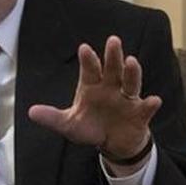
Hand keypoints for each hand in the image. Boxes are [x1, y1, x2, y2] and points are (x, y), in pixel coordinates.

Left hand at [28, 36, 160, 172]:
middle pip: (112, 69)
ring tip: (132, 61)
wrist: (113, 143)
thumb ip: (53, 117)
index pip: (90, 70)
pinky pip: (146, 107)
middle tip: (113, 40)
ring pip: (131, 82)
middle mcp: (111, 87)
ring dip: (132, 72)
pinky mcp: (140, 113)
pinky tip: (154, 100)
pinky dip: (150, 104)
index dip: (88, 60)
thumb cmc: (90, 128)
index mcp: (92, 86)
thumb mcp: (69, 124)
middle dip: (113, 56)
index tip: (84, 48)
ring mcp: (126, 99)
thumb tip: (31, 112)